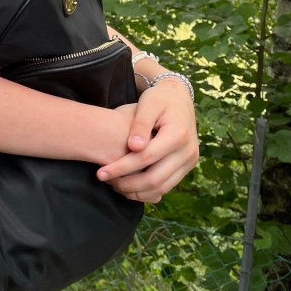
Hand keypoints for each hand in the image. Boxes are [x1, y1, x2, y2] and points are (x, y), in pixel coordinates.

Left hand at [96, 83, 198, 203]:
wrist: (179, 99)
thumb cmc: (159, 99)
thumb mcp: (147, 103)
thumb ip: (140, 124)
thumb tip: (133, 147)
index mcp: (178, 134)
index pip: (146, 157)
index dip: (122, 167)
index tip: (101, 172)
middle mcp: (188, 151)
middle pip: (155, 178)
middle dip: (127, 183)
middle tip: (105, 181)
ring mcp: (189, 162)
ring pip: (161, 188)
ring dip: (136, 192)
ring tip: (114, 185)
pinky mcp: (186, 167)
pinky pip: (166, 187)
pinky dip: (147, 192)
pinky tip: (128, 187)